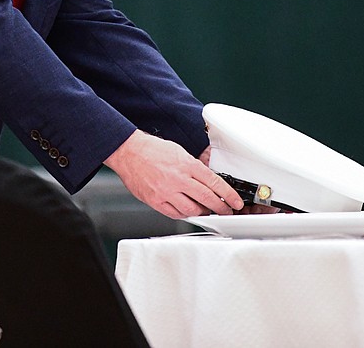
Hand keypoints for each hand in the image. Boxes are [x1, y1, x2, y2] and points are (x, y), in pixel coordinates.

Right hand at [105, 131, 244, 218]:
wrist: (129, 152)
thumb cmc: (152, 149)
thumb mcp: (180, 152)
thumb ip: (194, 167)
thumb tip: (207, 181)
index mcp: (187, 165)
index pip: (214, 183)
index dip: (228, 195)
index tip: (235, 202)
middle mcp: (178, 179)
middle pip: (207, 199)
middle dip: (221, 208)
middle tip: (227, 211)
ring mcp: (166, 192)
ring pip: (192, 210)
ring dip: (203, 212)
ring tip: (207, 211)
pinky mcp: (156, 201)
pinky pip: (175, 214)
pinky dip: (184, 214)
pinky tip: (188, 212)